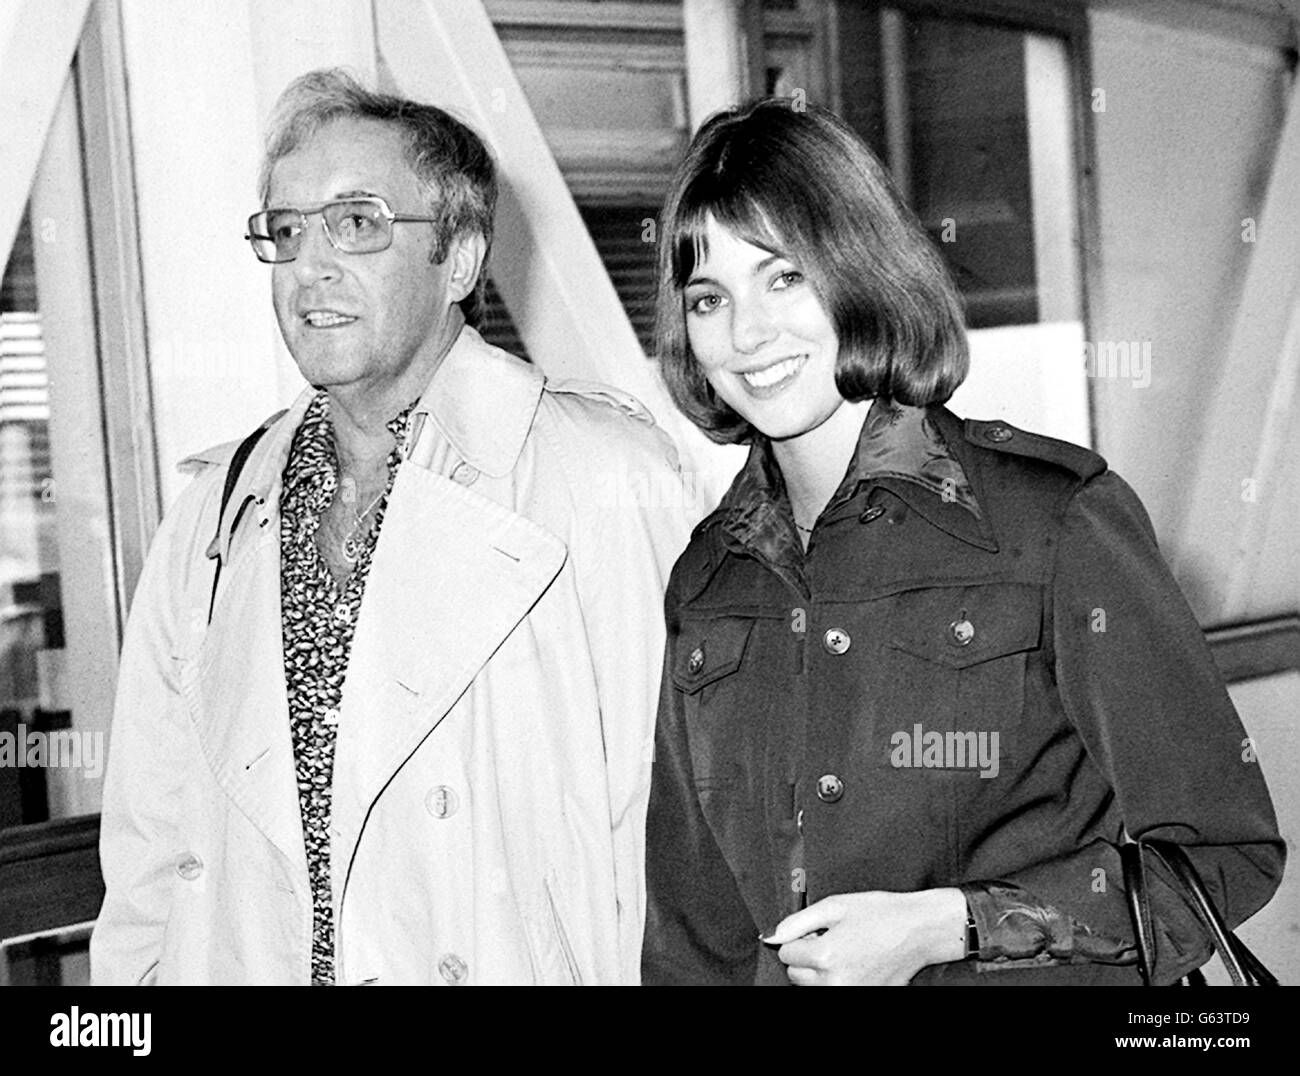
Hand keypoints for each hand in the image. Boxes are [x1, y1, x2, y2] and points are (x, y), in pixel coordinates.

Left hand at [763, 888, 967, 985]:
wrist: (919, 930)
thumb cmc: (881, 914)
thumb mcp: (835, 906)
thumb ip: (797, 922)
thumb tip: (771, 937)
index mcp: (826, 956)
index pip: (786, 953)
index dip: (801, 938)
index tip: (819, 930)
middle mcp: (835, 982)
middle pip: (796, 974)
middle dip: (807, 956)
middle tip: (832, 938)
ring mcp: (851, 994)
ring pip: (812, 987)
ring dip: (820, 971)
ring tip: (845, 950)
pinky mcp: (864, 997)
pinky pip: (834, 991)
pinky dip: (837, 979)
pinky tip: (855, 963)